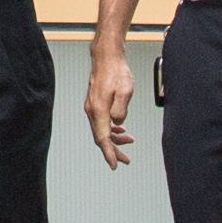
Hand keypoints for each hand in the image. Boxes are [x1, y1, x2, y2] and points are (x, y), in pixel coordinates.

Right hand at [84, 45, 132, 168]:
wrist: (106, 58)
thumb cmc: (116, 71)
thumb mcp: (125, 90)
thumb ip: (121, 109)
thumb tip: (118, 122)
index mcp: (99, 110)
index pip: (103, 138)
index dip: (109, 153)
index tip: (115, 164)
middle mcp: (92, 110)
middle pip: (101, 138)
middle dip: (113, 150)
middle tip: (125, 160)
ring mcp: (92, 107)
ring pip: (101, 130)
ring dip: (114, 138)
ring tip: (129, 139)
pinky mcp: (95, 104)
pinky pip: (101, 122)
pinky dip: (111, 129)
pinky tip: (120, 128)